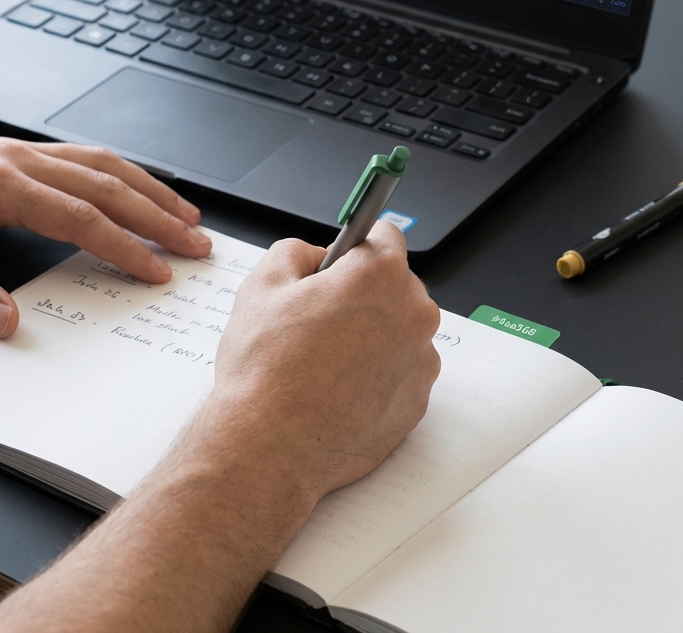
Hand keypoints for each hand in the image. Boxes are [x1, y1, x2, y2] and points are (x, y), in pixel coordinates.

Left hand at [0, 122, 210, 337]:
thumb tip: (9, 323)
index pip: (80, 216)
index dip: (124, 246)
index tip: (157, 270)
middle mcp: (20, 159)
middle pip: (107, 185)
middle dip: (157, 216)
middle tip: (197, 242)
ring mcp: (23, 151)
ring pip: (104, 165)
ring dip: (149, 190)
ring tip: (186, 214)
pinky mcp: (21, 152)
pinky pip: (86, 157)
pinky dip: (123, 173)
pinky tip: (139, 188)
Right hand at [207, 221, 439, 515]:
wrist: (270, 446)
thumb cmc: (265, 369)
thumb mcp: (262, 284)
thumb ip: (295, 251)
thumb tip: (315, 257)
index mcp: (379, 275)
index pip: (385, 235)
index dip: (354, 247)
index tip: (341, 262)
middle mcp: (413, 314)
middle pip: (394, 285)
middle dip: (361, 293)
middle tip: (318, 317)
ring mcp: (420, 362)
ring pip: (398, 330)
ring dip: (372, 335)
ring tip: (324, 359)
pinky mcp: (417, 403)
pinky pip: (401, 372)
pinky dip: (377, 374)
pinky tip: (338, 387)